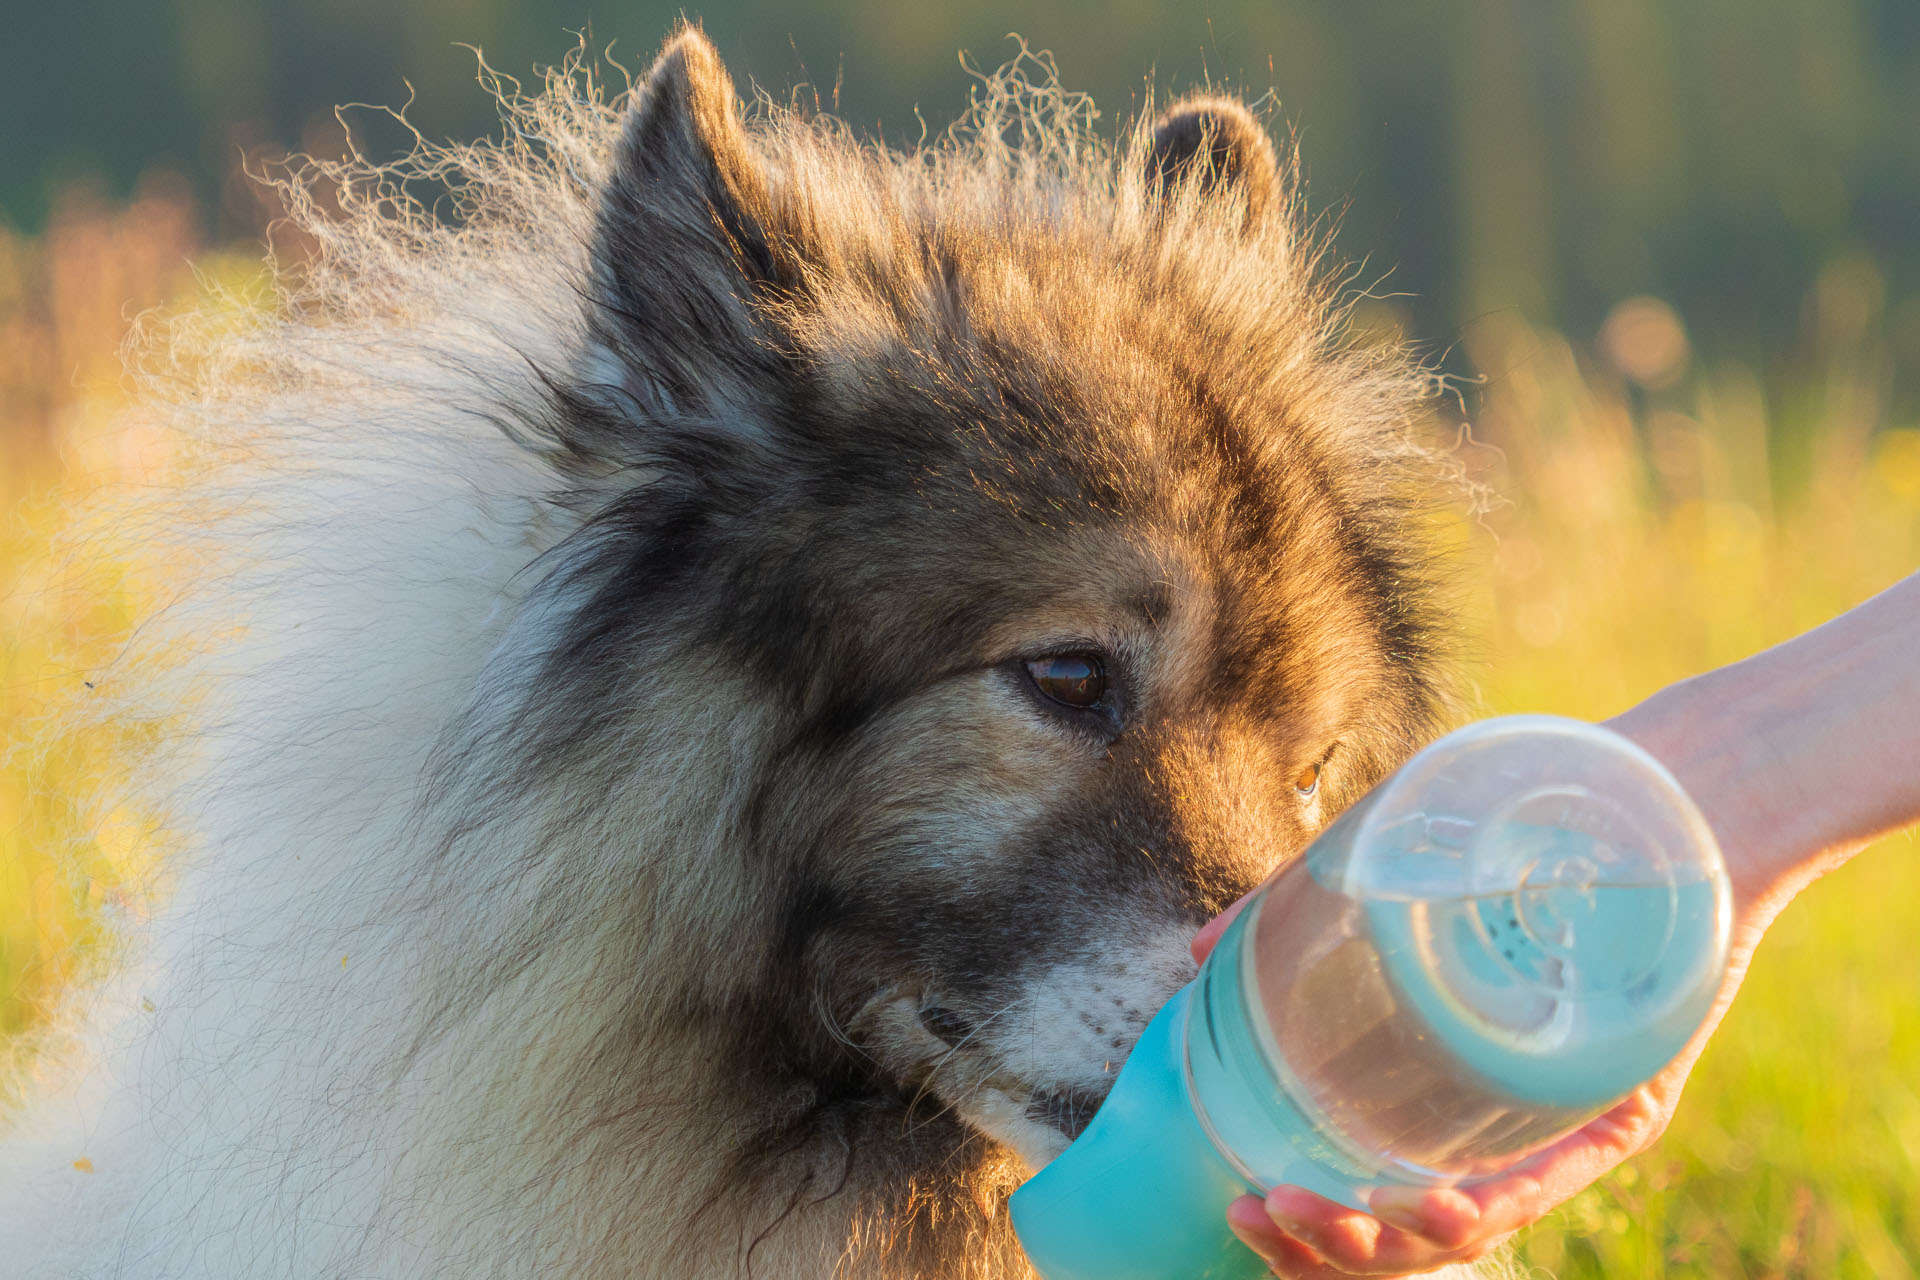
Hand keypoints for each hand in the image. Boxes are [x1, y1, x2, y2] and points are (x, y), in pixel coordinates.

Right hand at [1187, 854, 1789, 1278]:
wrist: (1646, 813)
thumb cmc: (1508, 845)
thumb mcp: (1381, 881)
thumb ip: (1292, 920)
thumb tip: (1197, 956)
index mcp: (1439, 1103)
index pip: (1366, 1199)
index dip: (1304, 1229)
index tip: (1241, 1206)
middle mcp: (1498, 1133)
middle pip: (1410, 1235)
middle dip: (1330, 1248)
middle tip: (1266, 1212)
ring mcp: (1560, 1130)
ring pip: (1474, 1227)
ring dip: (1397, 1240)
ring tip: (1335, 1221)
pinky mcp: (1623, 1109)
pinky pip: (1557, 1178)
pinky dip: (1499, 1201)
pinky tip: (1445, 1206)